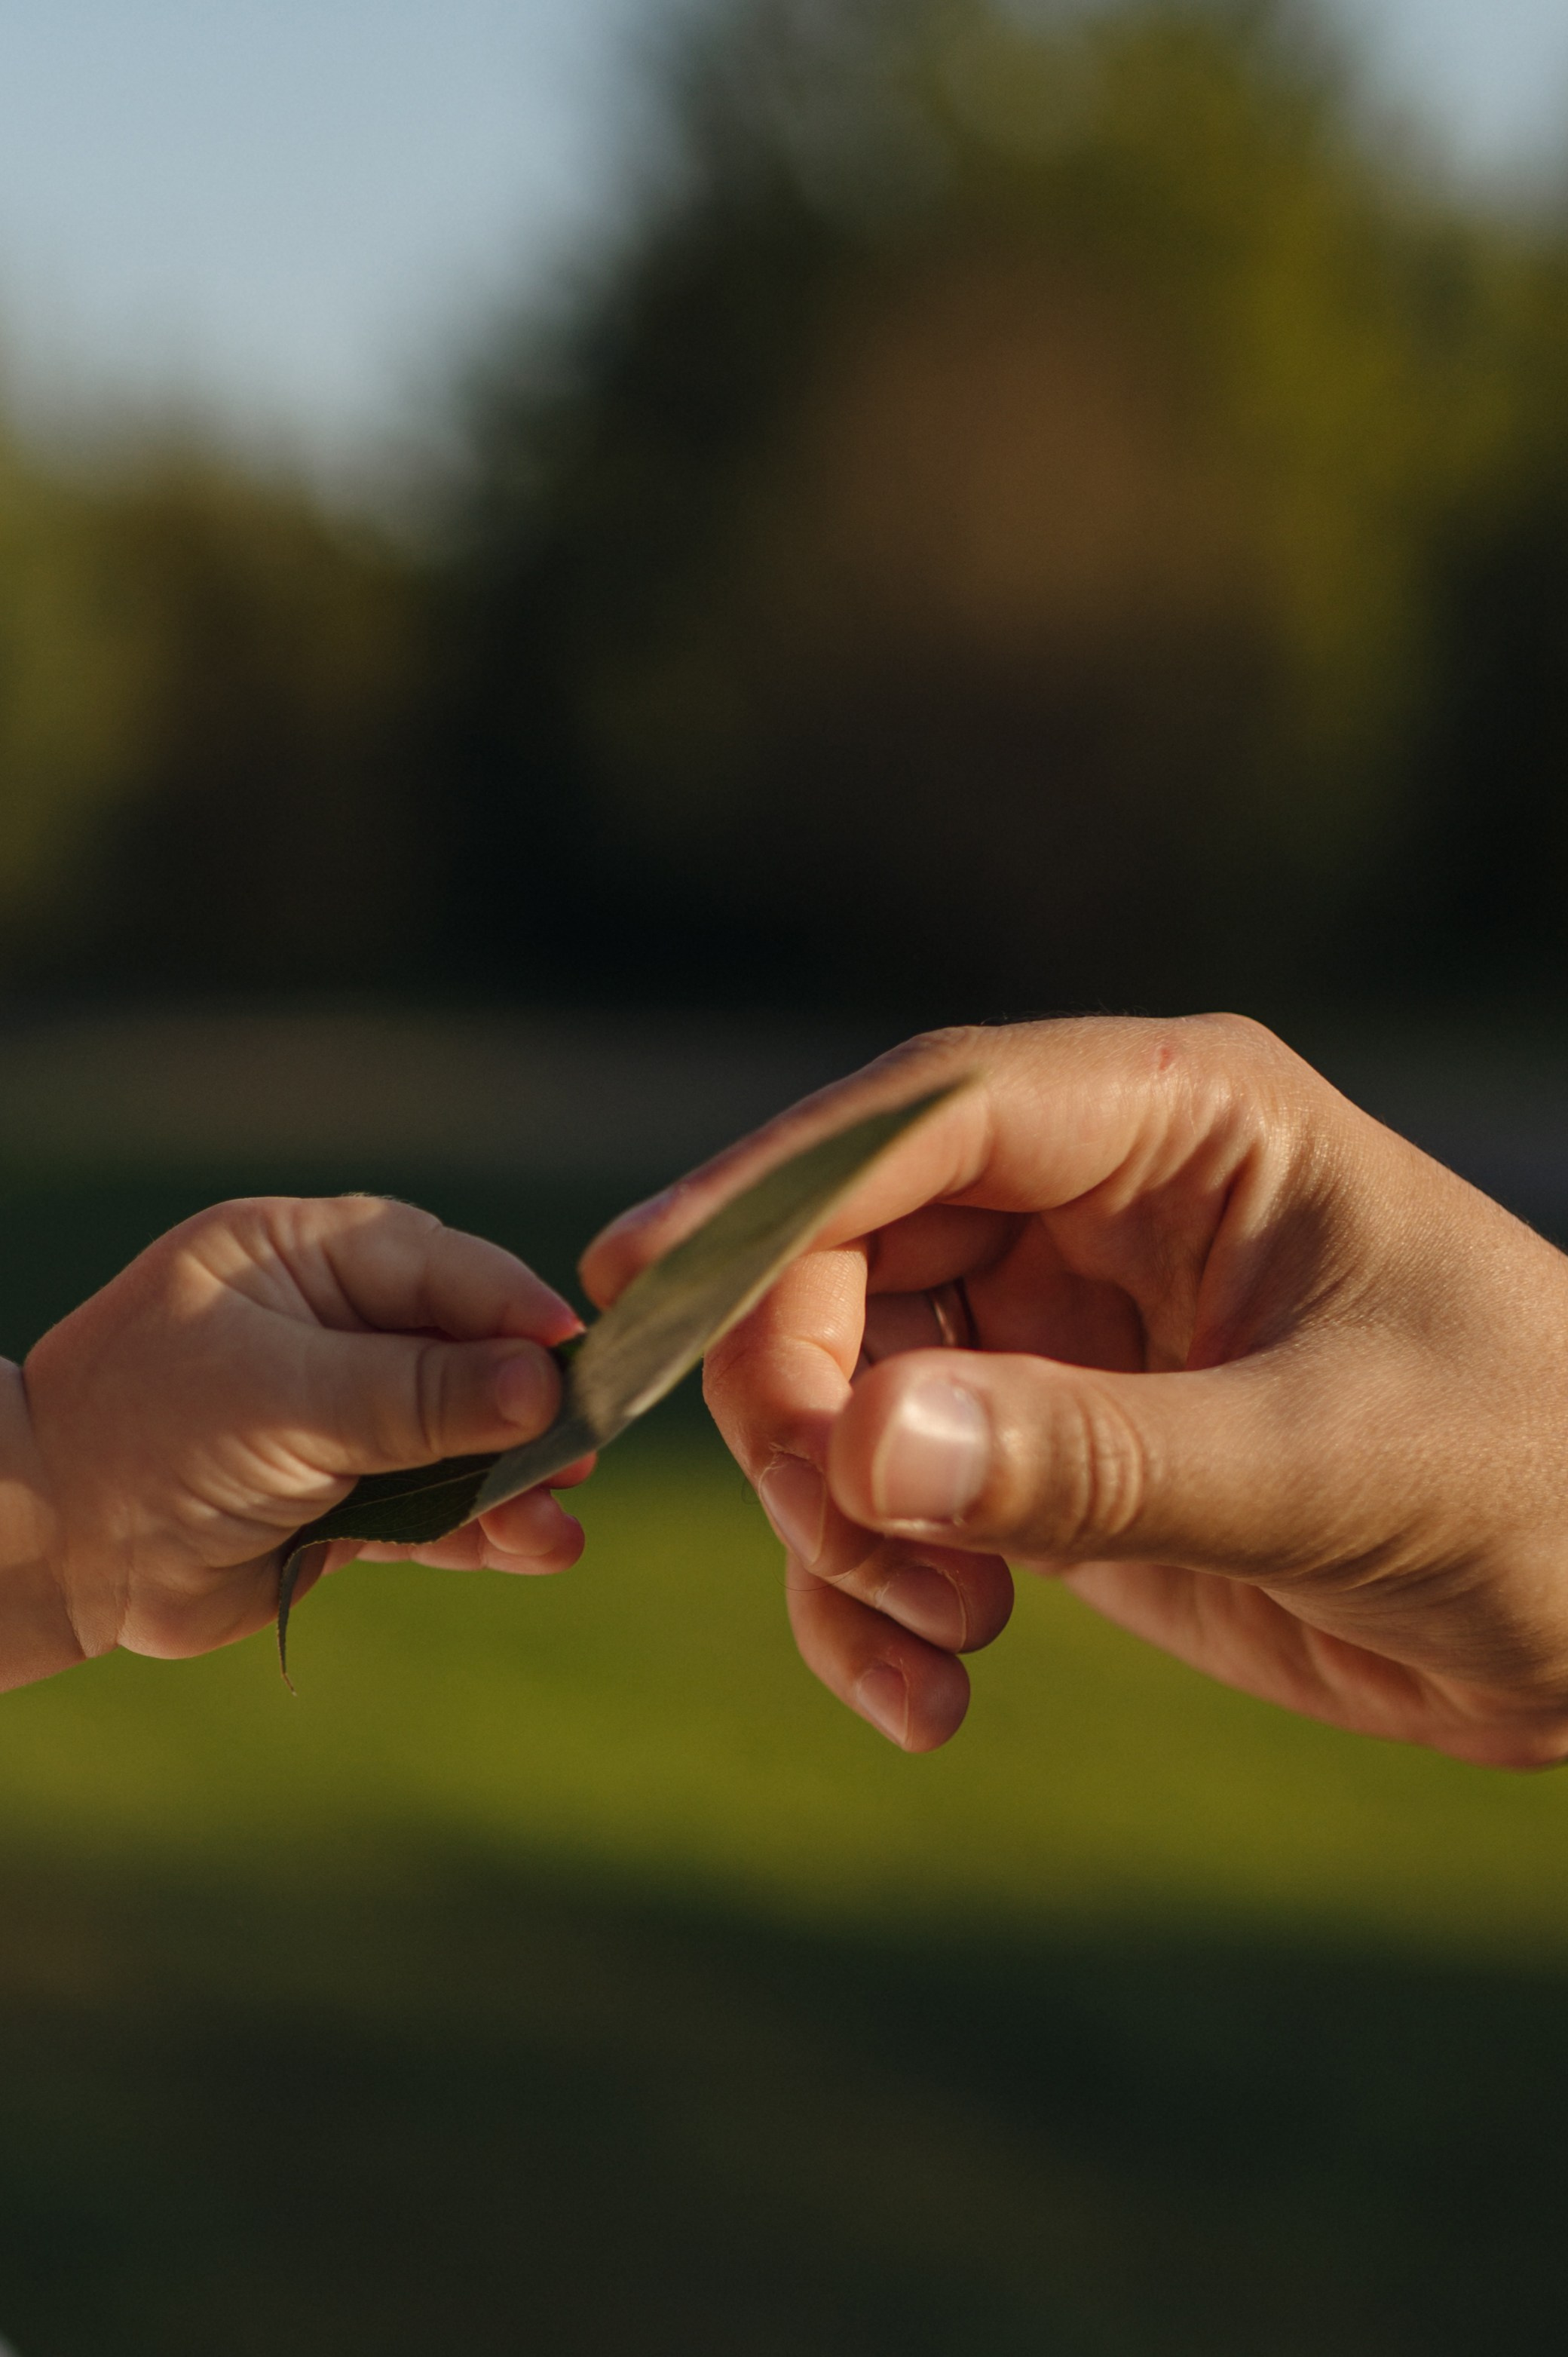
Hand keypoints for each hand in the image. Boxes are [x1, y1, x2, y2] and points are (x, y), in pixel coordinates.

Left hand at [0, 1195, 587, 1689]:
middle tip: (589, 1445)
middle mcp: (332, 1324)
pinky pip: (435, 1504)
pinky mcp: (346, 1494)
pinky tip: (540, 1546)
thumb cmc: (147, 1438)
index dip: (517, 1316)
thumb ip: (415, 1394)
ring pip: (459, 1435)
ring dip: (515, 1478)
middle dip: (529, 1403)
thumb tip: (542, 1385)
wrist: (54, 1555)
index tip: (581, 1364)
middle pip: (467, 1350)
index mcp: (306, 1255)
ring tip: (561, 1517)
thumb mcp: (283, 1399)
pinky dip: (484, 1527)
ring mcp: (342, 1412)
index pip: (444, 1268)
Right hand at [583, 1016, 1567, 1767]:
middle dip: (805, 1400)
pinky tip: (932, 1696)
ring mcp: (1057, 1331)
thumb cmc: (1533, 1484)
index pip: (929, 1117)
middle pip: (842, 1253)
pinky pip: (890, 1502)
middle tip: (853, 1535)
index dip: (769, 1189)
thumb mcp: (1323, 1463)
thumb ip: (1092, 1456)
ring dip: (842, 1523)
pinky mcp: (1043, 1453)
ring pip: (841, 1387)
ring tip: (945, 1635)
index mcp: (1180, 1122)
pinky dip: (870, 1600)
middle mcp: (1096, 1205)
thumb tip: (860, 1450)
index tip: (641, 1280)